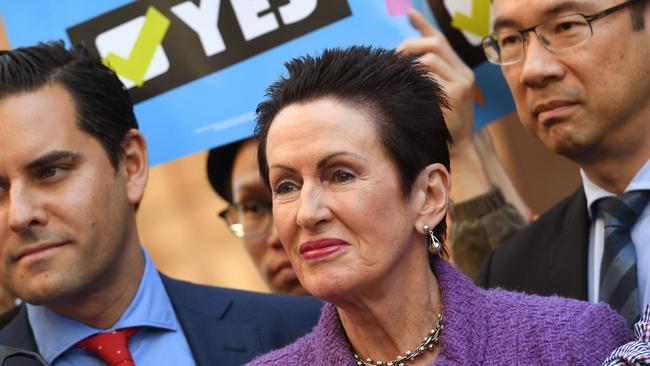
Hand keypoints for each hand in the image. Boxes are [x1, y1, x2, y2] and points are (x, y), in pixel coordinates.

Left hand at [397, 8, 475, 151]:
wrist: (460, 146)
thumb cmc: (444, 123)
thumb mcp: (439, 96)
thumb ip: (428, 78)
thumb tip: (401, 61)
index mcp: (460, 70)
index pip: (441, 39)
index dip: (424, 25)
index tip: (409, 13)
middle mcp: (464, 73)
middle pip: (435, 44)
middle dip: (411, 46)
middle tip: (394, 57)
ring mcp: (461, 83)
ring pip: (430, 59)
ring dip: (410, 64)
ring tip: (399, 76)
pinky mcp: (455, 95)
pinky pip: (429, 78)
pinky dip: (415, 80)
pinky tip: (406, 89)